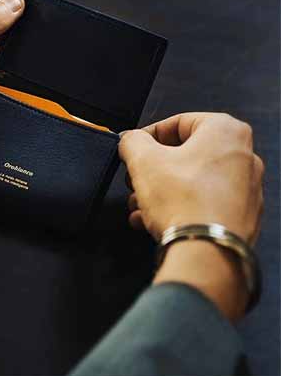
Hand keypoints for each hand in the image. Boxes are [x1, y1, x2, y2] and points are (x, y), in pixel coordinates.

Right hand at [118, 113, 264, 319]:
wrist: (207, 253)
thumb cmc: (181, 199)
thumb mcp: (143, 160)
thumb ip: (132, 141)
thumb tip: (131, 140)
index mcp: (226, 131)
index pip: (178, 122)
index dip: (147, 135)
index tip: (132, 149)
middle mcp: (243, 157)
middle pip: (184, 154)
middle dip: (152, 168)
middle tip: (133, 179)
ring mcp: (245, 189)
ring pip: (191, 180)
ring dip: (159, 189)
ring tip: (137, 204)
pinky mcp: (240, 216)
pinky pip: (202, 202)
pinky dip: (176, 206)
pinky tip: (150, 219)